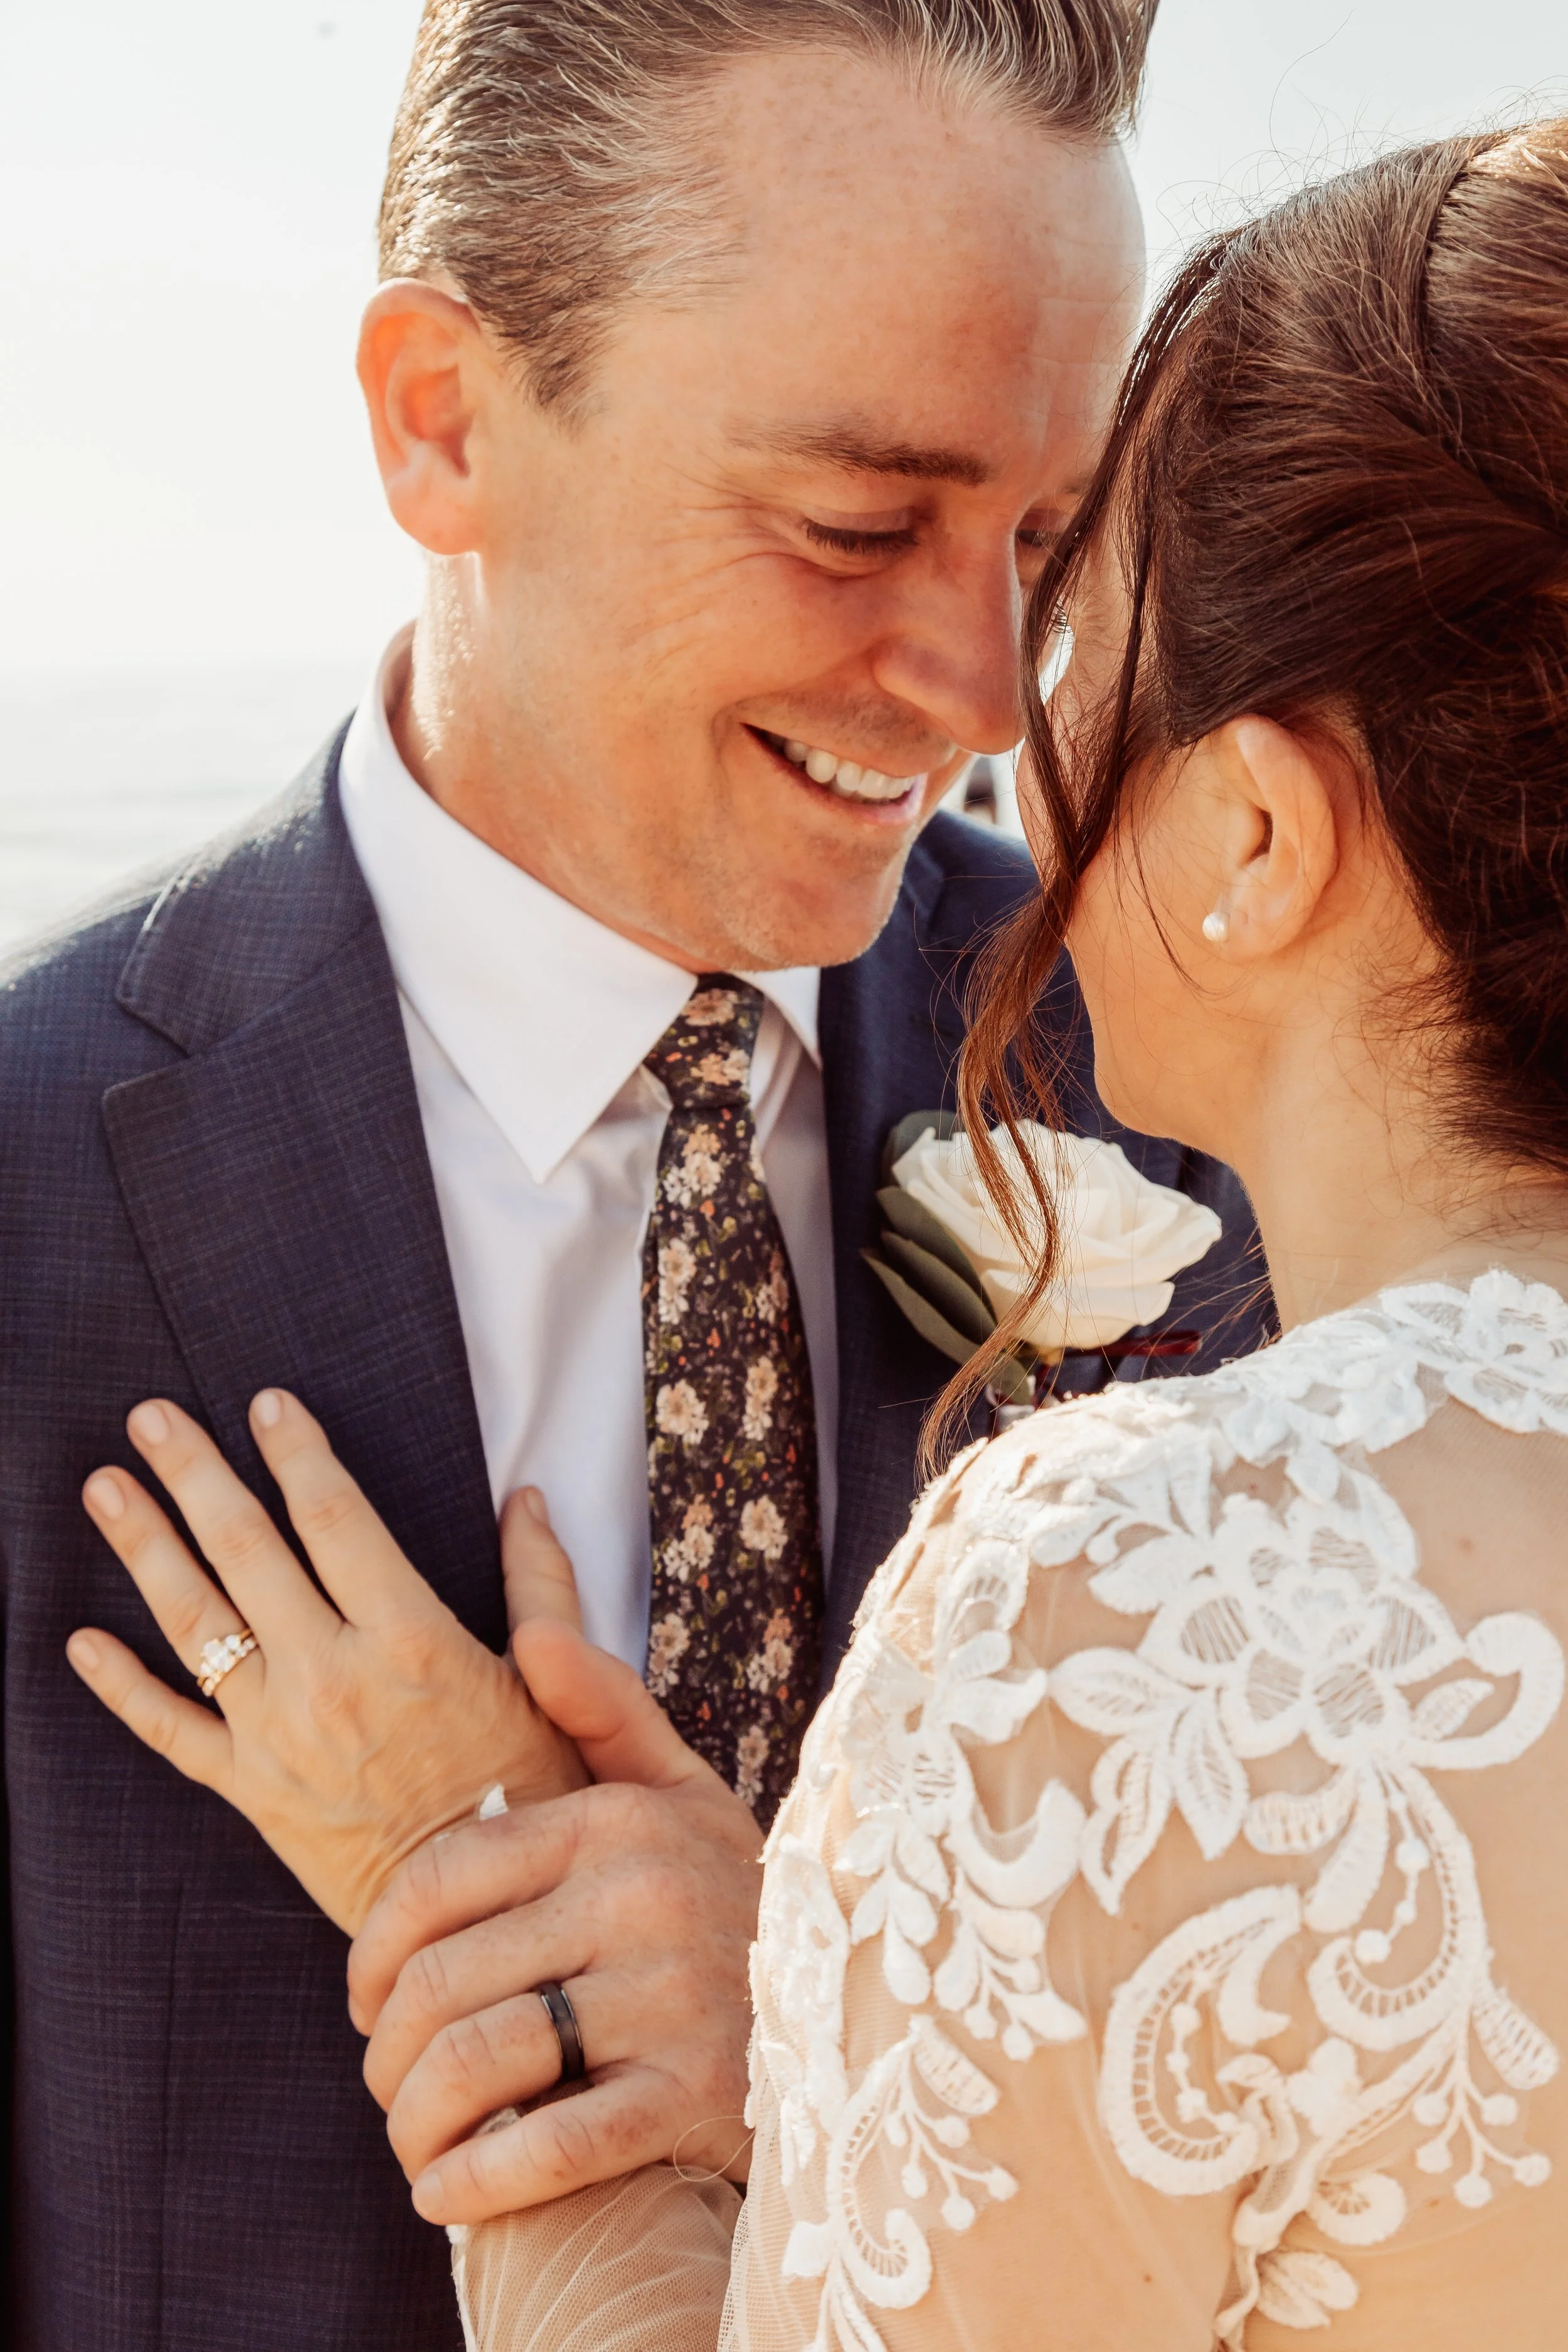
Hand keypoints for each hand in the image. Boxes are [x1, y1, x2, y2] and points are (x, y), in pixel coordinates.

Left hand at [67, 1390, 588, 1932]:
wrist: (484, 1925)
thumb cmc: (531, 1798)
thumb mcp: (552, 1685)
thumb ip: (542, 1586)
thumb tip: (528, 1499)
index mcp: (410, 1640)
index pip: (336, 1519)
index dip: (298, 1453)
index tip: (267, 1403)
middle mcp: (332, 1677)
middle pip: (247, 1551)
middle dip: (194, 1474)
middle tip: (149, 1417)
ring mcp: (281, 1736)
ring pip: (196, 1624)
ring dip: (144, 1547)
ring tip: (103, 1488)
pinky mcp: (253, 1794)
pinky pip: (170, 1733)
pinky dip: (120, 1686)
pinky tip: (80, 1641)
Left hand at [348, 1511, 763, 2223]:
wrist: (863, 2016)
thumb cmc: (737, 1907)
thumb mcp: (684, 1793)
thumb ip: (602, 1710)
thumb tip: (529, 1632)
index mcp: (619, 1823)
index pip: (436, 1878)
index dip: (371, 1951)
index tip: (363, 2002)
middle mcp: (641, 1897)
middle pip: (440, 1980)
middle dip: (387, 2054)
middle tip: (390, 2085)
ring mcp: (672, 1996)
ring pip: (478, 2064)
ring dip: (417, 2124)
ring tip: (417, 2144)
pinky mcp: (696, 2095)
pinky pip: (550, 2148)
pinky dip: (476, 2185)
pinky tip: (448, 2195)